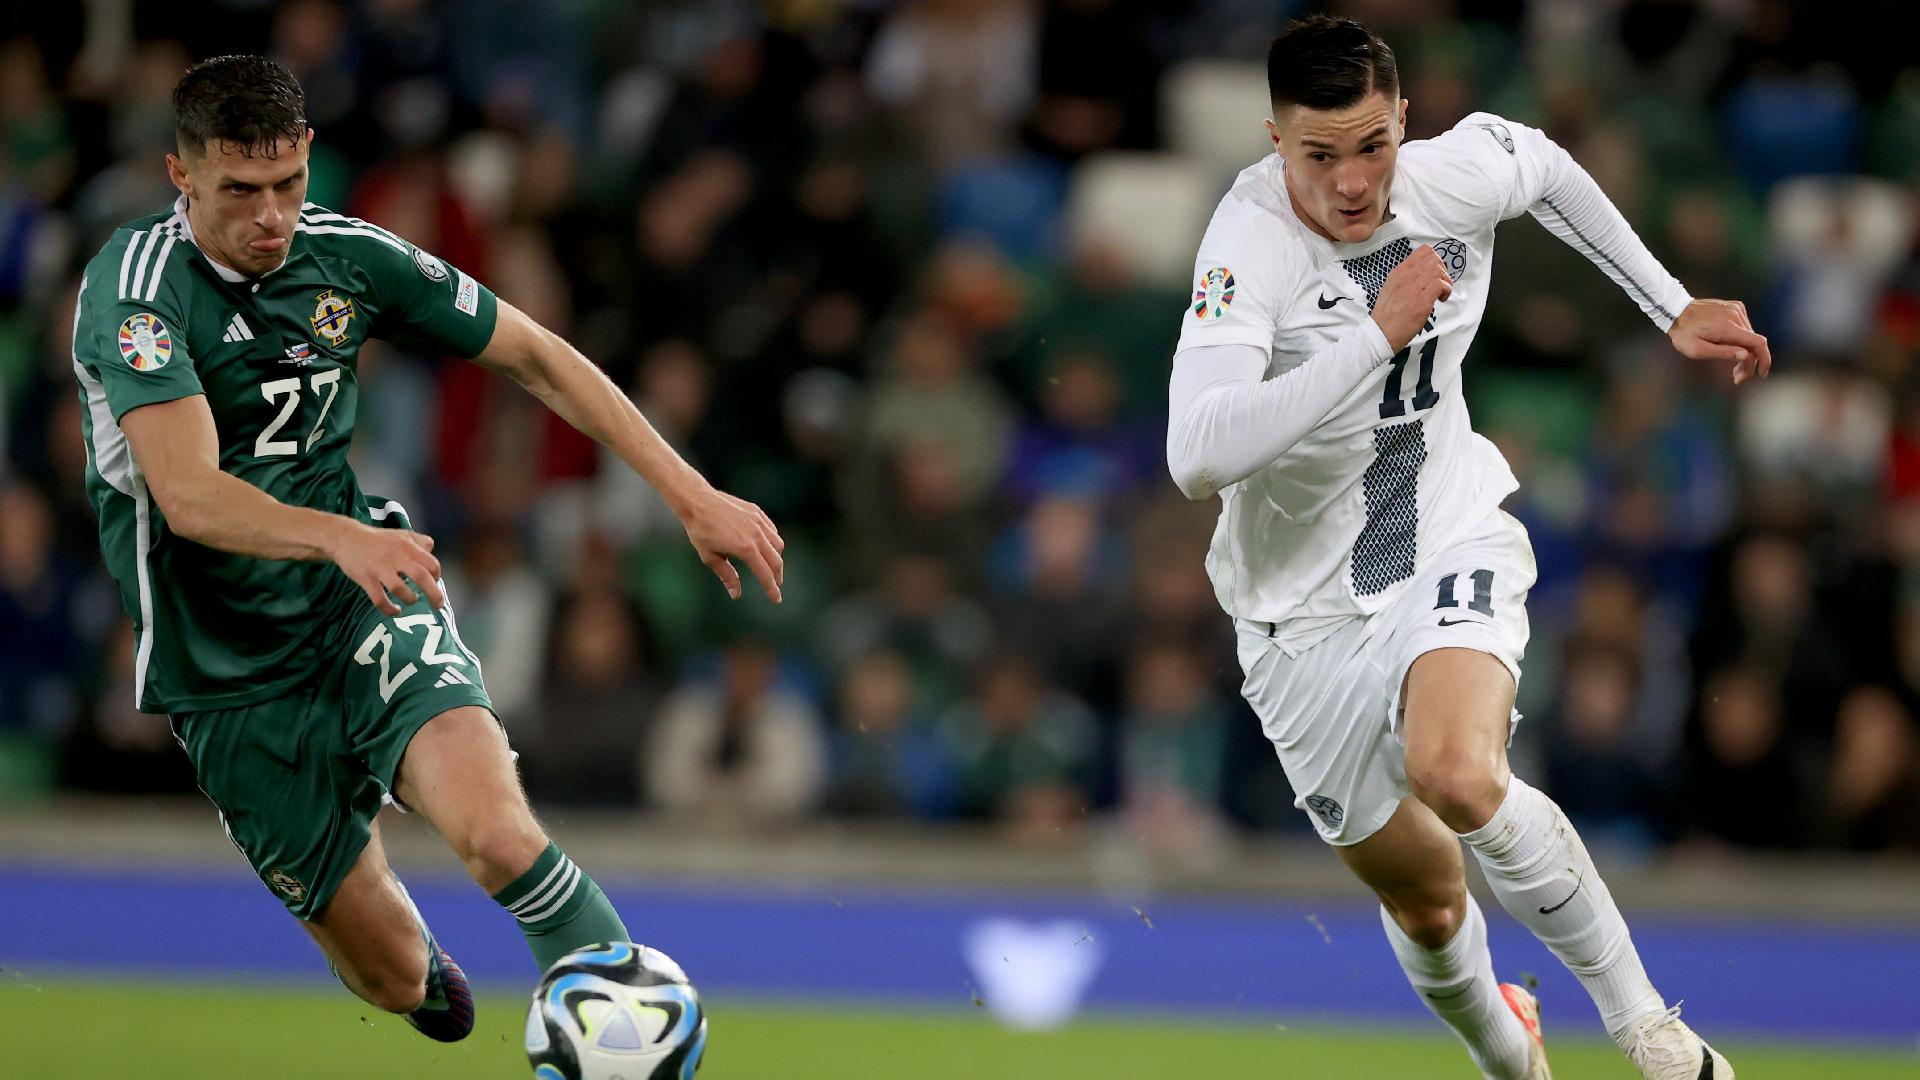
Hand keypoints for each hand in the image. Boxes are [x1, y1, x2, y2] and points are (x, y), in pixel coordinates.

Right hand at [326, 521, 443, 615]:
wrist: (346, 538)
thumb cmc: (377, 539)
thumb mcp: (401, 534)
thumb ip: (419, 541)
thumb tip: (432, 550)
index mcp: (407, 546)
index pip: (431, 563)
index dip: (437, 575)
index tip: (434, 582)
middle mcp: (396, 557)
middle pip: (421, 577)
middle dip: (434, 594)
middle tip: (438, 605)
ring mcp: (380, 568)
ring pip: (400, 589)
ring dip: (409, 599)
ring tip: (411, 600)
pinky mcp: (366, 578)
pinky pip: (379, 599)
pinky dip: (389, 609)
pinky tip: (394, 611)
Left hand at [678, 485, 784, 602]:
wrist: (698, 501)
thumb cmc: (701, 530)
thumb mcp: (710, 557)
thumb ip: (727, 576)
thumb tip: (736, 594)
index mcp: (746, 549)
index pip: (765, 574)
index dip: (772, 589)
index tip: (776, 599)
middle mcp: (757, 535)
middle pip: (776, 561)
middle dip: (777, 576)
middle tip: (775, 585)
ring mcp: (759, 522)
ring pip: (778, 544)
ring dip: (776, 558)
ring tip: (770, 566)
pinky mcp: (757, 512)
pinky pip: (772, 530)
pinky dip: (773, 541)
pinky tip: (766, 545)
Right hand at [1370, 244, 1453, 353]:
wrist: (1381, 332)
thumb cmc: (1386, 314)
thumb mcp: (1390, 287)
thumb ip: (1404, 278)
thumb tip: (1421, 274)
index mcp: (1399, 272)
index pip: (1423, 251)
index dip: (1434, 259)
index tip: (1435, 271)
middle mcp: (1406, 276)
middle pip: (1434, 258)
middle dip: (1442, 269)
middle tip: (1440, 282)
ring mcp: (1414, 288)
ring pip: (1439, 270)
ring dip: (1446, 280)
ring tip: (1441, 292)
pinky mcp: (1423, 301)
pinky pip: (1441, 285)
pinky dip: (1446, 290)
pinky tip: (1441, 299)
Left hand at [1668, 298, 1770, 384]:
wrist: (1675, 311)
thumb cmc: (1683, 334)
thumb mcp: (1697, 350)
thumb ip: (1723, 353)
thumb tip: (1746, 355)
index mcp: (1728, 327)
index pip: (1758, 343)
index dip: (1764, 359)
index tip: (1762, 374)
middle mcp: (1736, 315)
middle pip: (1753, 343)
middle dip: (1748, 362)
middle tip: (1736, 377)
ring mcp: (1736, 309)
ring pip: (1749, 335)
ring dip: (1745, 351)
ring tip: (1731, 364)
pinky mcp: (1734, 306)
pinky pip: (1744, 326)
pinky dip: (1741, 338)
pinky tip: (1728, 345)